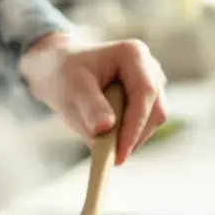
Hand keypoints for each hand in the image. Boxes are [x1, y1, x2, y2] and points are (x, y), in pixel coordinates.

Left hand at [20, 33, 168, 163]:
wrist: (59, 71)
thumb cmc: (64, 75)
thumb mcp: (71, 89)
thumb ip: (90, 107)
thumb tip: (105, 128)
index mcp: (133, 55)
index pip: (145, 93)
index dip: (135, 126)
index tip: (120, 153)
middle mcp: (149, 67)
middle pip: (155, 110)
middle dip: (134, 137)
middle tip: (112, 160)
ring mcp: (151, 83)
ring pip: (153, 120)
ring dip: (131, 138)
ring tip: (104, 149)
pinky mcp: (147, 100)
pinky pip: (144, 125)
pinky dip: (128, 137)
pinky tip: (108, 142)